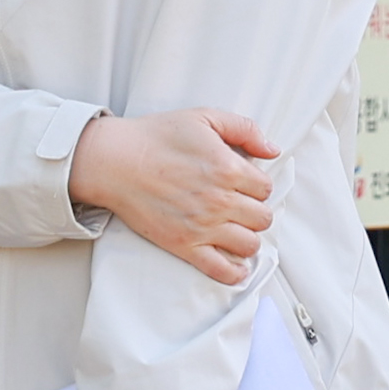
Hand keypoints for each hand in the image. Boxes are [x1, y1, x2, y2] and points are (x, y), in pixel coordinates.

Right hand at [68, 108, 278, 282]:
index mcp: (228, 168)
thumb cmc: (156, 136)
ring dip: (247, 237)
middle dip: (254, 211)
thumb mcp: (204, 117)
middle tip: (239, 206)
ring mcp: (203, 227)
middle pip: (263, 218)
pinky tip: (235, 264)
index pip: (265, 189)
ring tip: (235, 229)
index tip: (243, 184)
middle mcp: (220, 201)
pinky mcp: (184, 245)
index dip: (256, 185)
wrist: (115, 161)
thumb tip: (273, 150)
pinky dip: (235, 272)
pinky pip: (222, 270)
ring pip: (249, 245)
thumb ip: (244, 129)